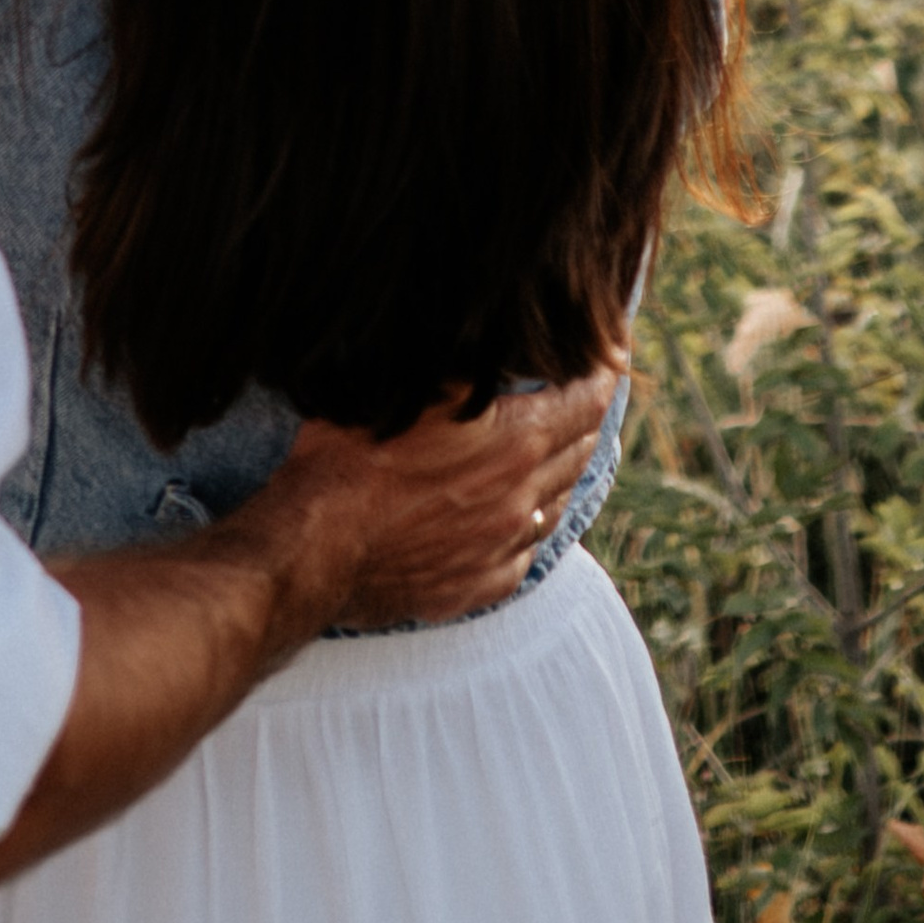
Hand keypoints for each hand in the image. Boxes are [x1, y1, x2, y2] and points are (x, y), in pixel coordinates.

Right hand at [290, 365, 623, 628]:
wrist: (315, 549)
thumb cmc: (347, 455)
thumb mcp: (404, 384)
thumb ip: (461, 365)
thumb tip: (491, 336)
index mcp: (514, 441)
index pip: (585, 403)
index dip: (600, 375)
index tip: (608, 357)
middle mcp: (522, 497)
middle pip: (579, 452)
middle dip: (585, 420)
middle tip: (585, 398)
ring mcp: (503, 548)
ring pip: (557, 505)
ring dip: (561, 473)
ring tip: (557, 452)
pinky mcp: (478, 586)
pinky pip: (526, 554)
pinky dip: (530, 527)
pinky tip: (518, 516)